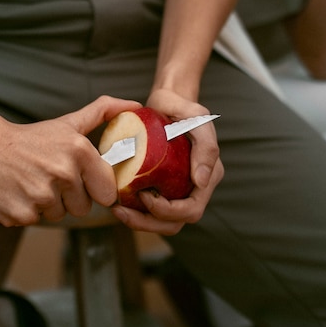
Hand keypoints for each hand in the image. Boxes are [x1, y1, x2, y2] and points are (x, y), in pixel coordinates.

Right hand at [0, 96, 141, 226]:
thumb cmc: (30, 137)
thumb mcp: (68, 123)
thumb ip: (103, 112)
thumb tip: (135, 104)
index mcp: (79, 151)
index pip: (106, 192)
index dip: (93, 188)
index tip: (78, 179)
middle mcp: (63, 173)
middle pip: (82, 208)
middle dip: (69, 197)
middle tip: (49, 178)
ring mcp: (41, 196)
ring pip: (58, 215)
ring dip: (46, 205)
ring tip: (31, 182)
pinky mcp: (21, 214)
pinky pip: (34, 221)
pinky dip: (25, 212)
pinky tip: (16, 192)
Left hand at [110, 89, 222, 234]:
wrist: (165, 103)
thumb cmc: (181, 108)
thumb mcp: (197, 118)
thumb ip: (206, 146)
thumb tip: (200, 181)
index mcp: (208, 178)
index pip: (190, 210)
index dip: (167, 211)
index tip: (145, 195)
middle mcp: (194, 189)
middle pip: (174, 223)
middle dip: (148, 223)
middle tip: (121, 210)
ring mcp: (177, 190)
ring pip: (161, 222)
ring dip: (139, 222)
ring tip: (117, 210)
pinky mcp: (160, 187)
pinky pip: (149, 210)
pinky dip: (134, 212)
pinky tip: (117, 202)